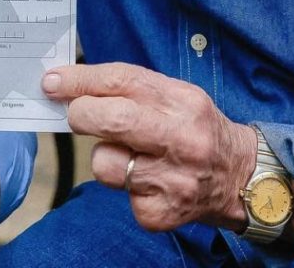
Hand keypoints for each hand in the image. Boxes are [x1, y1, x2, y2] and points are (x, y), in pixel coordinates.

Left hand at [42, 62, 256, 233]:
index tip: (53, 81)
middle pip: (111, 120)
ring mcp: (172, 179)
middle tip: (76, 114)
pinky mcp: (162, 213)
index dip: (80, 80)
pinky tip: (147, 180)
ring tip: (129, 154)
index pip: (122, 81)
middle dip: (80, 113)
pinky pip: (119, 195)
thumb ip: (132, 88)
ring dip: (106, 156)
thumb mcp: (176, 95)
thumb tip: (73, 84)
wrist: (240, 178)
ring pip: (105, 163)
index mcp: (182, 101)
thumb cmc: (195, 128)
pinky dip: (126, 186)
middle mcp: (181, 139)